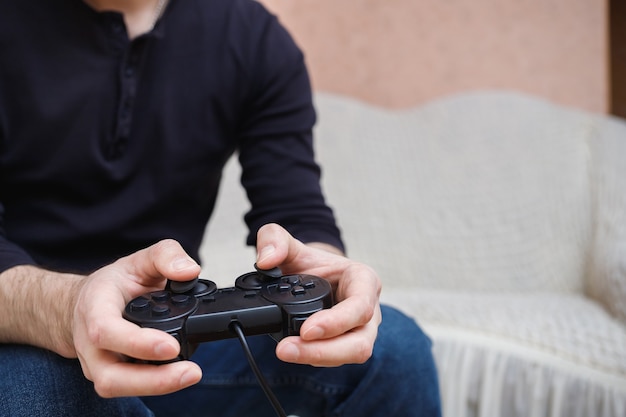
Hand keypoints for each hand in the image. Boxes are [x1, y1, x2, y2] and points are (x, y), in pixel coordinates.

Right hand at [72, 240, 202, 396]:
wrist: (87, 303)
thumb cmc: (114, 284)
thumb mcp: (139, 260)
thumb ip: (166, 256)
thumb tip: (189, 270)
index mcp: (94, 308)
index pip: (106, 330)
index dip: (137, 343)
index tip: (171, 346)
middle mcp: (90, 343)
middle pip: (110, 374)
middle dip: (152, 380)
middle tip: (191, 371)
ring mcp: (97, 364)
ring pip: (118, 387)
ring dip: (156, 387)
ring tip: (190, 375)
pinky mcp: (111, 376)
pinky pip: (129, 388)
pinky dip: (155, 385)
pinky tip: (179, 375)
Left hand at [255, 223, 381, 366]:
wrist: (313, 276)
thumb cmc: (311, 263)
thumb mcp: (292, 245)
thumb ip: (274, 239)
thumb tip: (265, 261)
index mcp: (363, 281)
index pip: (360, 307)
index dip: (336, 322)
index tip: (306, 330)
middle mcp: (368, 309)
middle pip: (360, 342)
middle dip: (324, 351)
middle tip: (287, 349)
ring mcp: (360, 331)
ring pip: (350, 355)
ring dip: (317, 357)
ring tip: (285, 351)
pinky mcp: (345, 346)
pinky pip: (335, 359)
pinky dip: (313, 357)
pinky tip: (292, 351)